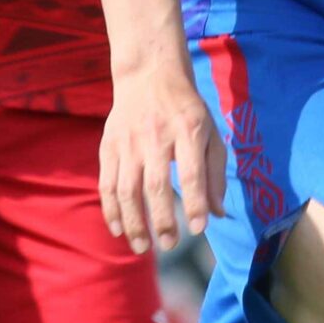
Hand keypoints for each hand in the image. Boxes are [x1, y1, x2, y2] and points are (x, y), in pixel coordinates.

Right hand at [99, 62, 226, 253]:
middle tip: (170, 245)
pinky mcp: (109, 146)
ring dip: (134, 222)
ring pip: (127, 189)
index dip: (194, 203)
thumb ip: (215, 174)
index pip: (191, 173)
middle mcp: (156, 137)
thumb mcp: (210, 133)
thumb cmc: (186, 110)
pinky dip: (111, 210)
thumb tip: (217, 214)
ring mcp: (129, 142)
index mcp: (188, 131)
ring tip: (142, 248)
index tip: (197, 230)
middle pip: (156, 185)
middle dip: (162, 220)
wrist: (149, 75)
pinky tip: (119, 230)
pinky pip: (107, 184)